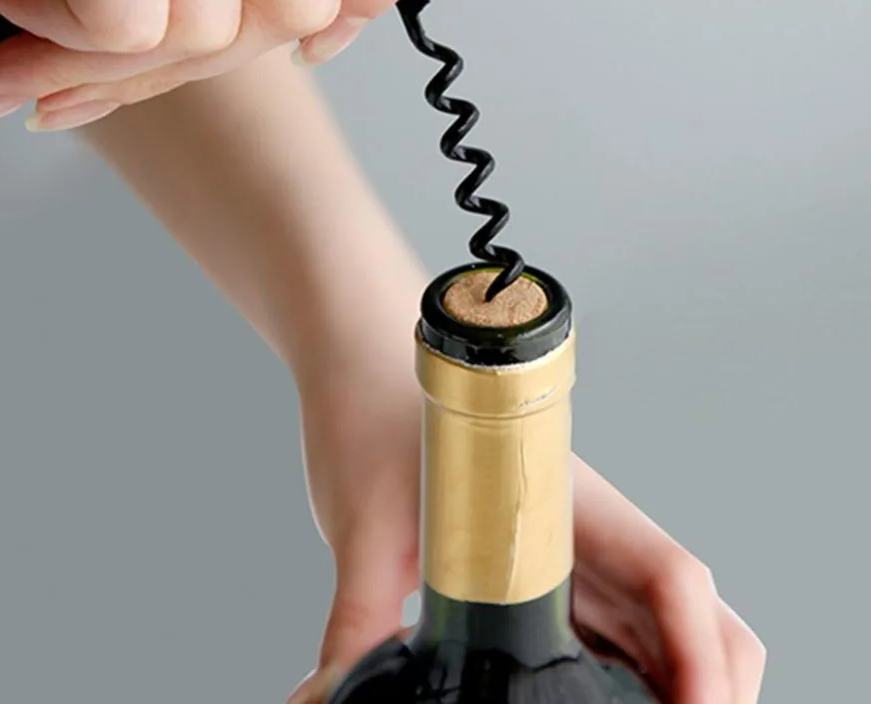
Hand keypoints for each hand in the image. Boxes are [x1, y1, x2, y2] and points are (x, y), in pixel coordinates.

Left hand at [287, 376, 765, 703]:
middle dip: (707, 685)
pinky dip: (618, 683)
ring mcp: (565, 553)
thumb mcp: (365, 520)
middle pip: (690, 615)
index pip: (668, 578)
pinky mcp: (533, 571)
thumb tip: (331, 693)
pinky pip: (601, 636)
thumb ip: (360, 613)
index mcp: (566, 505)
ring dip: (667, 684)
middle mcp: (584, 532)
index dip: (700, 656)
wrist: (360, 368)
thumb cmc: (373, 413)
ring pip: (656, 630)